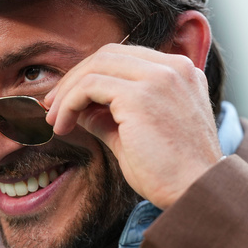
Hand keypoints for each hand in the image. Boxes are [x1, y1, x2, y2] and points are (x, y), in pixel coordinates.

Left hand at [44, 43, 221, 208]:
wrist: (195, 193)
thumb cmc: (171, 173)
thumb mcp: (136, 135)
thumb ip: (110, 116)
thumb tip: (79, 109)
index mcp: (181, 73)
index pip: (126, 58)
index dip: (92, 74)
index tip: (68, 100)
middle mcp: (174, 67)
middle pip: (108, 55)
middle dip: (75, 78)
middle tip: (52, 106)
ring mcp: (159, 77)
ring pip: (96, 66)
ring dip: (67, 91)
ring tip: (54, 119)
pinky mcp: (141, 95)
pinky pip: (90, 86)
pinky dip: (68, 103)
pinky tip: (61, 125)